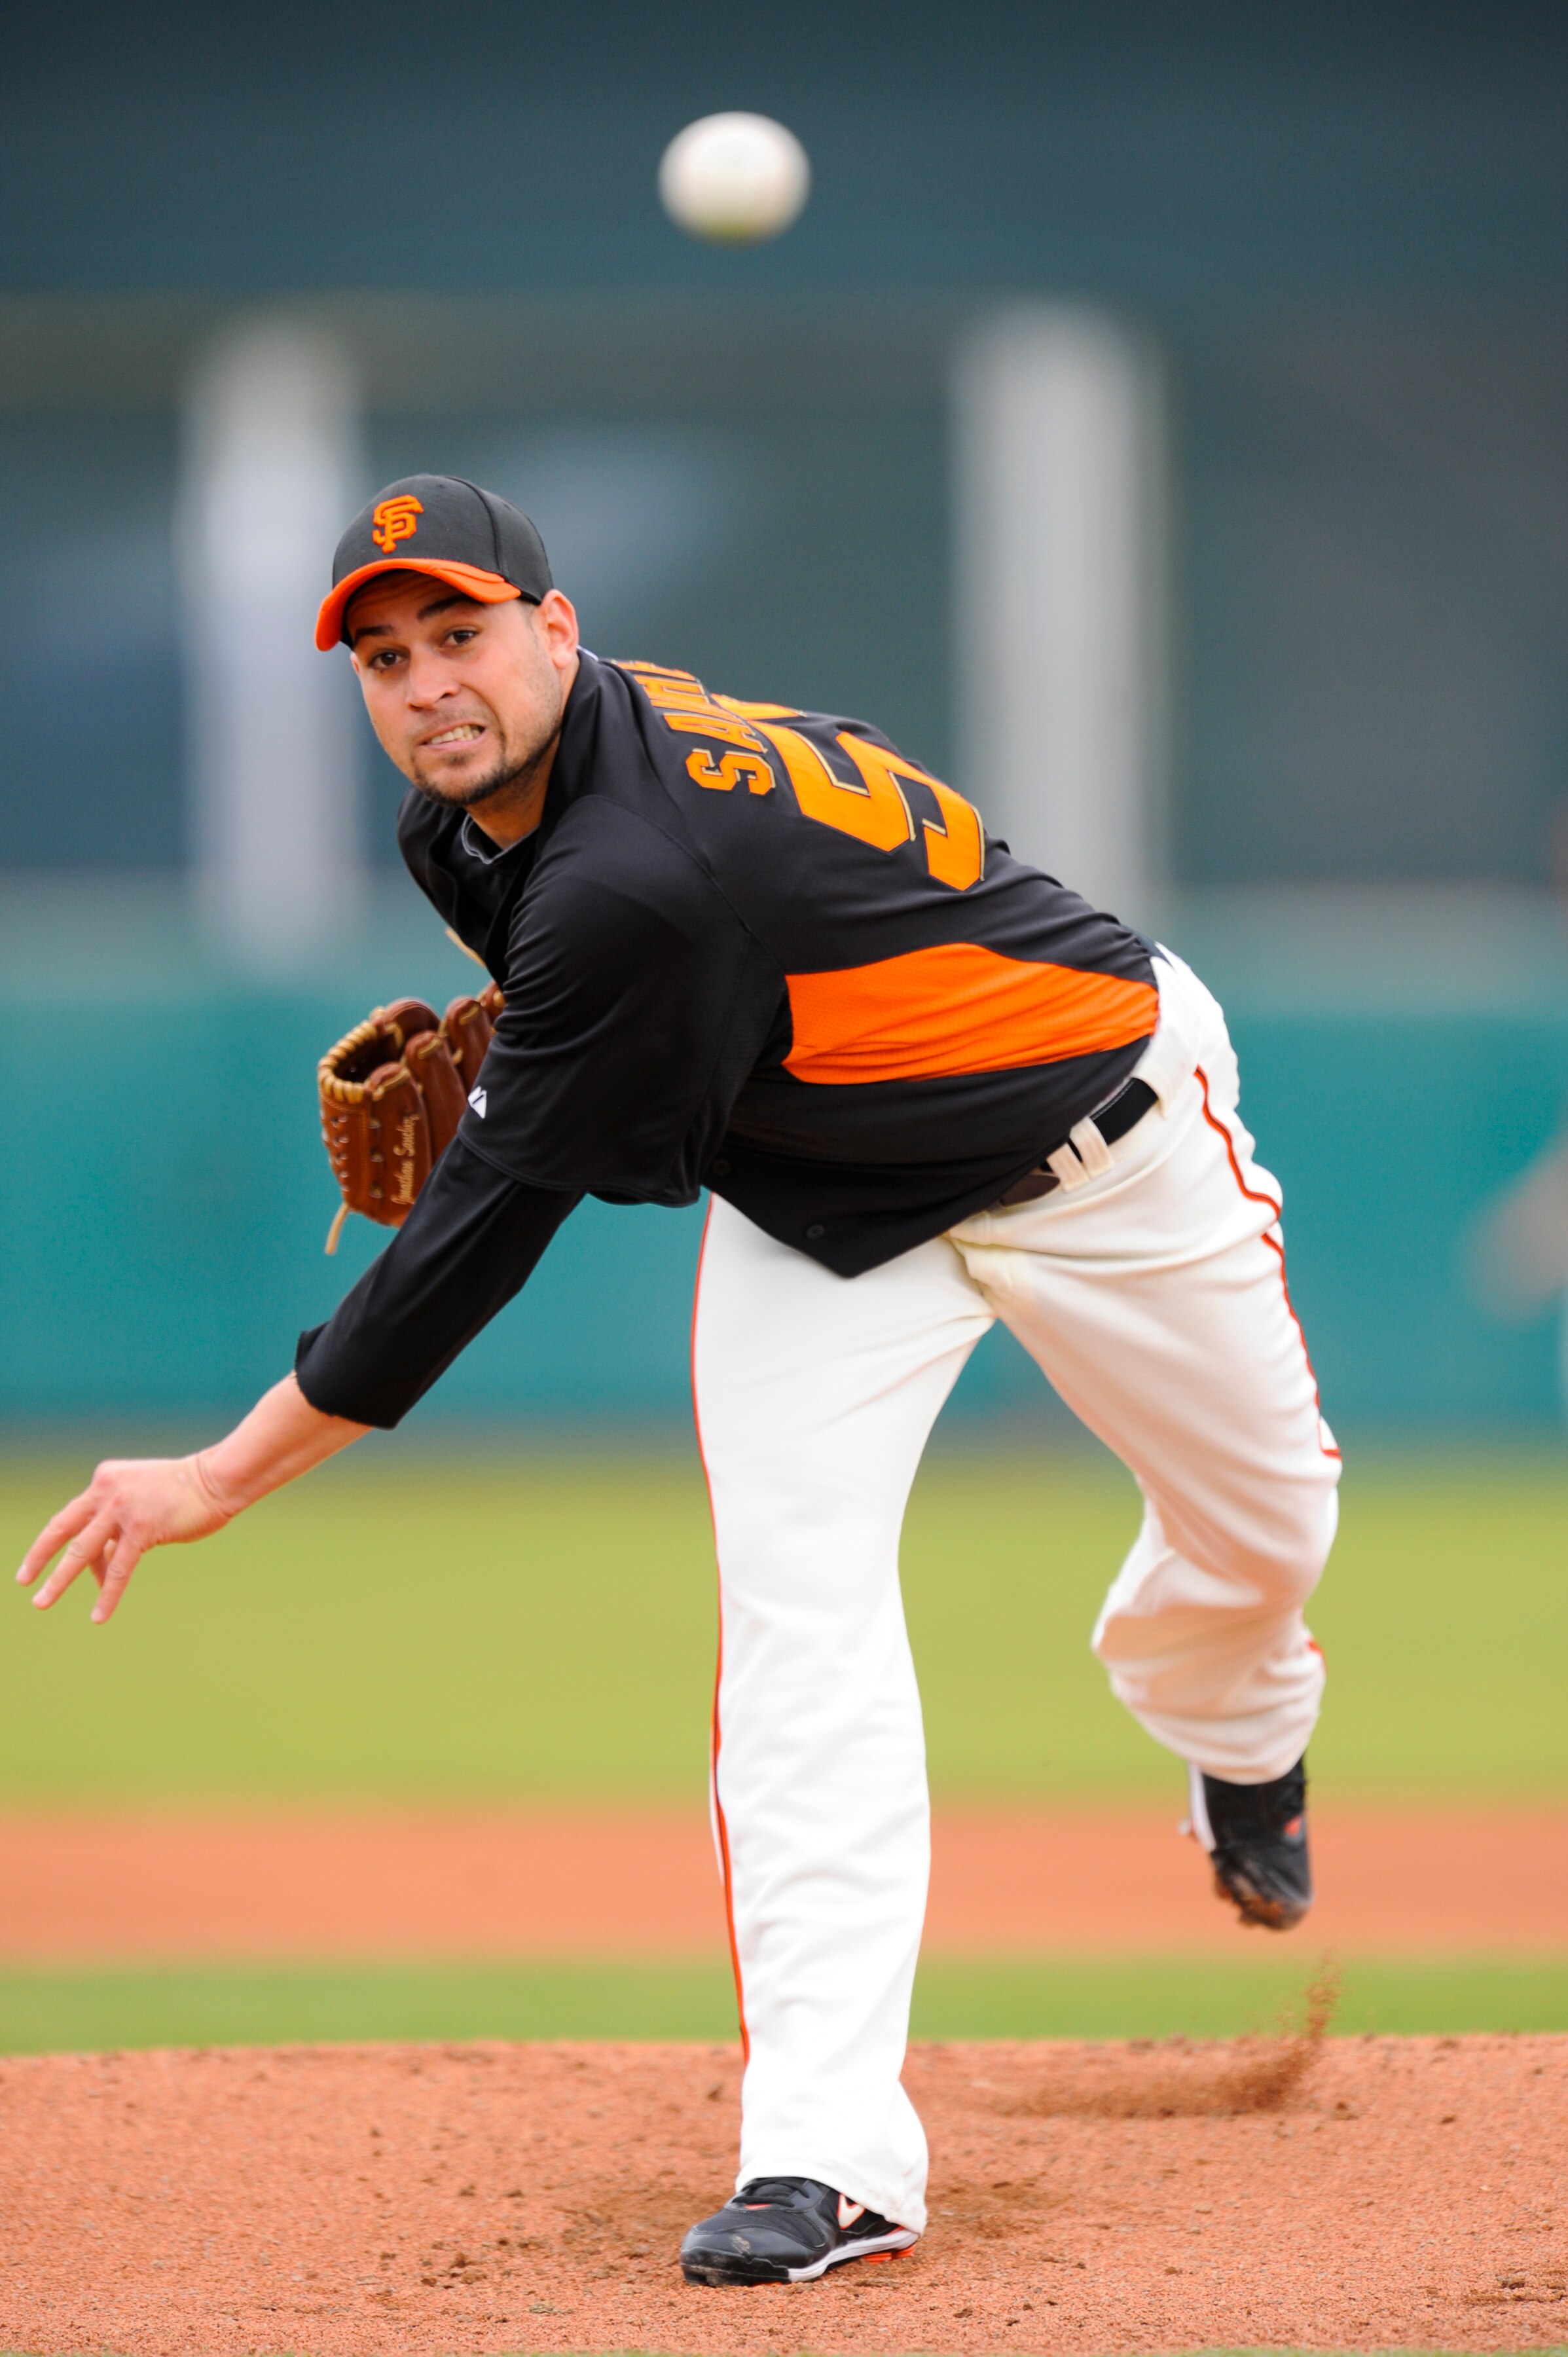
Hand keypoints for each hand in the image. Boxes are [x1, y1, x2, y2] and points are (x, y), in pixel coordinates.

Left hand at [17, 1455, 233, 1623]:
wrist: (218, 1479)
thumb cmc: (184, 1492)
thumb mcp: (140, 1500)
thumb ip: (116, 1525)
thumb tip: (99, 1565)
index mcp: (104, 1480)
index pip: (76, 1517)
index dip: (67, 1546)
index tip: (50, 1566)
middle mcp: (106, 1491)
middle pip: (63, 1528)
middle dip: (39, 1557)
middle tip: (22, 1580)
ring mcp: (123, 1509)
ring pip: (82, 1551)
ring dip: (59, 1580)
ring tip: (41, 1603)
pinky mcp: (143, 1529)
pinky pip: (119, 1569)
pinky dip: (107, 1594)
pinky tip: (98, 1616)